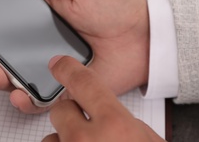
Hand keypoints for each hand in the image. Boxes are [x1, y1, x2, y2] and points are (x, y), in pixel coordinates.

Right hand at [0, 0, 149, 112]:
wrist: (147, 34)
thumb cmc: (118, 4)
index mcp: (41, 12)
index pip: (0, 16)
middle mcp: (41, 38)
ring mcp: (50, 63)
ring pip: (12, 74)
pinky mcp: (64, 85)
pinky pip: (36, 97)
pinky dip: (23, 99)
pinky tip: (18, 91)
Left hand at [42, 56, 163, 141]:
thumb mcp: (146, 138)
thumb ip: (124, 119)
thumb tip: (106, 108)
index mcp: (115, 124)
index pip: (82, 82)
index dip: (68, 70)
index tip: (59, 64)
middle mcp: (87, 140)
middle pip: (61, 111)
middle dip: (70, 114)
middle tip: (85, 123)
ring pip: (52, 137)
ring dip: (65, 138)